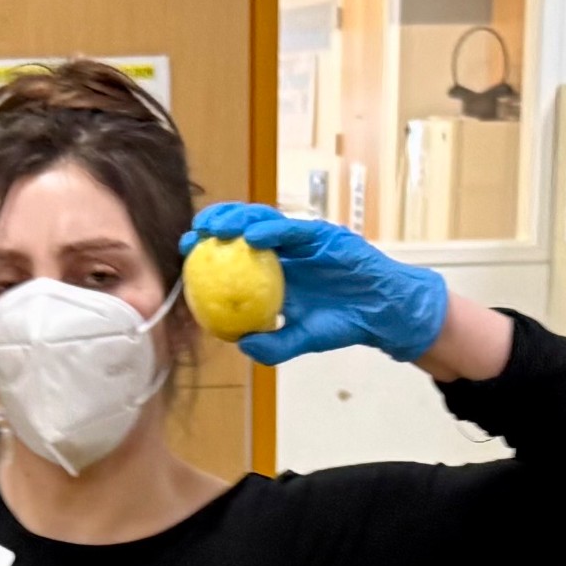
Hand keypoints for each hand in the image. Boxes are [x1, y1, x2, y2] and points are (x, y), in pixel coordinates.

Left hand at [182, 204, 449, 364]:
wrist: (380, 313)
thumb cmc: (342, 323)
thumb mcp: (302, 339)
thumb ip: (274, 344)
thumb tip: (241, 345)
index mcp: (272, 270)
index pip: (234, 254)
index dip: (208, 251)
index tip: (185, 256)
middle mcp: (283, 249)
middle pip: (242, 229)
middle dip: (214, 226)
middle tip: (192, 236)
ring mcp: (302, 239)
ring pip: (263, 220)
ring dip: (236, 220)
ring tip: (214, 228)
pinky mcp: (322, 233)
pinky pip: (293, 228)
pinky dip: (271, 230)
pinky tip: (251, 237)